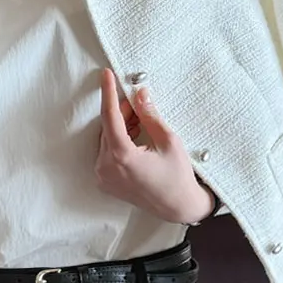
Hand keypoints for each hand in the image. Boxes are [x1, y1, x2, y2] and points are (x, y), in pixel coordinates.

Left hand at [95, 68, 214, 225]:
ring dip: (120, 127)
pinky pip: (106, 153)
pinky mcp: (105, 182)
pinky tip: (135, 137)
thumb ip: (150, 116)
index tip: (106, 75)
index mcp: (122, 157)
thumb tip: (140, 94)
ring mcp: (103, 177)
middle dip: (121, 112)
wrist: (179, 207)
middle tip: (138, 102)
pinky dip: (117, 141)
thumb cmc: (178, 176)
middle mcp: (106, 168)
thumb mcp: (169, 141)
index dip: (108, 93)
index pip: (109, 117)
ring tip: (141, 121)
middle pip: (108, 128)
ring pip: (106, 140)